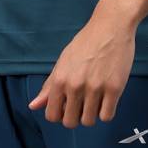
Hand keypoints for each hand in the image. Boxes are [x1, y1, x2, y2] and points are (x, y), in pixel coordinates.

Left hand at [27, 4, 136, 126]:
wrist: (111, 25)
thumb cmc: (86, 42)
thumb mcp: (63, 60)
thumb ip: (49, 86)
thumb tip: (33, 106)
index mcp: (60, 79)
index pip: (52, 115)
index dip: (59, 113)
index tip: (68, 105)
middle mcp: (75, 85)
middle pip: (70, 122)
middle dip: (76, 115)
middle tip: (83, 101)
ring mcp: (95, 88)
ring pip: (89, 121)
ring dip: (92, 113)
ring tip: (96, 97)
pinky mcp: (114, 88)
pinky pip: (107, 116)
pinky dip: (106, 111)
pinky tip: (107, 97)